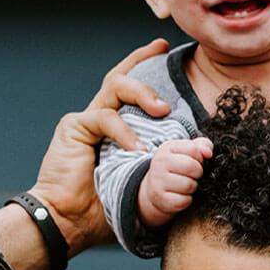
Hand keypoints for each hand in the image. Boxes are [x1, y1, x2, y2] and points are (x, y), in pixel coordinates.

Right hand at [31, 39, 171, 255]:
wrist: (68, 222)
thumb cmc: (105, 209)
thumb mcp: (144, 182)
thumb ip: (165, 163)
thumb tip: (202, 155)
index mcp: (115, 128)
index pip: (130, 88)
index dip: (144, 63)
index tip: (163, 47)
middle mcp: (100, 118)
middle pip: (121, 78)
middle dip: (144, 66)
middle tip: (166, 77)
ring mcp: (86, 120)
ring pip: (114, 87)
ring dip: (141, 93)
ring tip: (161, 111)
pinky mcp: (74, 128)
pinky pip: (104, 118)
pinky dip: (123, 131)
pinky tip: (135, 148)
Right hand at [138, 137, 213, 227]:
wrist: (156, 188)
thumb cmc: (177, 168)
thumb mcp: (187, 152)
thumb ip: (202, 146)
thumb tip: (208, 153)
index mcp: (167, 148)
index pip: (193, 149)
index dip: (200, 158)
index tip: (197, 162)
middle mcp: (159, 162)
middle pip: (191, 166)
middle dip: (198, 173)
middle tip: (193, 176)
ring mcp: (157, 181)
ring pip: (188, 185)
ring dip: (193, 187)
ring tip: (187, 185)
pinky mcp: (160, 198)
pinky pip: (183, 201)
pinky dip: (187, 200)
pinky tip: (182, 195)